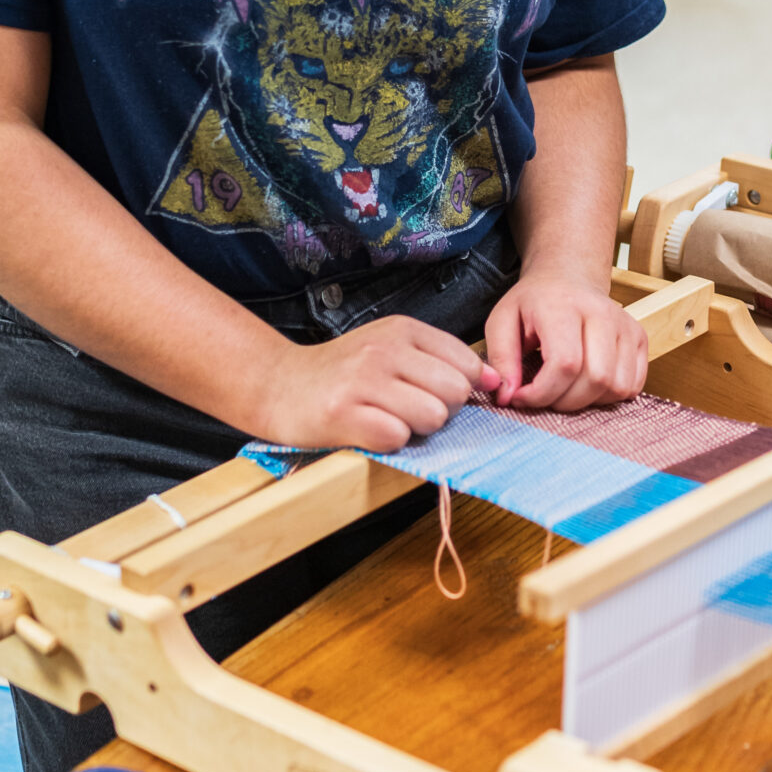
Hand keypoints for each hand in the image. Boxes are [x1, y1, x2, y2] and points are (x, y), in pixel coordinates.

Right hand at [245, 318, 498, 453]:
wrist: (277, 384)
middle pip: (456, 393)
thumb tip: (494, 380)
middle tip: (407, 409)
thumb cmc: (341, 372)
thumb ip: (440, 360)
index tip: (437, 395)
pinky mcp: (344, 415)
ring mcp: (363, 382)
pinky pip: (397, 437)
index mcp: (402, 330)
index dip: (462, 388)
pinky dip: (390, 442)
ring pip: (432, 417)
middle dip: (441, 410)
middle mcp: (384, 350)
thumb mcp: (390, 348)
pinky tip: (369, 429)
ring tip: (387, 418)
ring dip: (416, 428)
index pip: (466, 363)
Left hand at [483, 267, 647, 412]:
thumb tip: (506, 396)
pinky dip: (608, 397)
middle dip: (564, 401)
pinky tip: (586, 383)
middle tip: (543, 395)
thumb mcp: (501, 322)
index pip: (565, 364)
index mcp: (563, 306)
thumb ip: (501, 359)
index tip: (521, 396)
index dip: (542, 393)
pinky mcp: (640, 338)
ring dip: (587, 401)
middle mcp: (602, 313)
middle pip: (595, 379)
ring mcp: (626, 325)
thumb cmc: (533, 303)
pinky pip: (632, 386)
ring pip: (617, 387)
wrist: (568, 277)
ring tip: (564, 389)